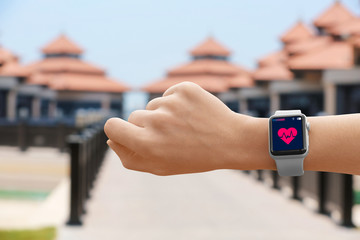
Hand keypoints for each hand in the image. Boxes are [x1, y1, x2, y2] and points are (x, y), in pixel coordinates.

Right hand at [104, 82, 254, 174]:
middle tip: (170, 137)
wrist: (231, 142)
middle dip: (146, 126)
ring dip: (164, 114)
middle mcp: (157, 121)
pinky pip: (169, 94)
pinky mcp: (185, 89)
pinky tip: (192, 114)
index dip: (116, 129)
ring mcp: (172, 103)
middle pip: (134, 116)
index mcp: (148, 144)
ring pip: (153, 105)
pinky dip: (177, 103)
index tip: (125, 131)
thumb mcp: (160, 167)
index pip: (111, 126)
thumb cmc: (193, 158)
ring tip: (185, 127)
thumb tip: (112, 139)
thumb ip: (130, 157)